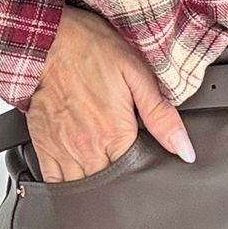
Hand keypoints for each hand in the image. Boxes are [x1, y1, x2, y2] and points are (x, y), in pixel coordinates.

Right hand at [22, 6, 196, 179]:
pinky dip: (66, 186)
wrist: (48, 40)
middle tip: (126, 170)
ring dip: (94, 187)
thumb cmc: (92, 50)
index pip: (135, 174)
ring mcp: (63, 150)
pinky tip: (77, 177)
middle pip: (108, 185)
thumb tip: (184, 149)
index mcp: (114, 133)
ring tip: (104, 172)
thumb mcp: (137, 75)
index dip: (143, 173)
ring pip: (81, 188)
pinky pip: (54, 181)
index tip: (146, 164)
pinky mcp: (43, 146)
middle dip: (120, 184)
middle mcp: (88, 147)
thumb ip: (162, 116)